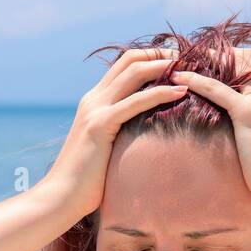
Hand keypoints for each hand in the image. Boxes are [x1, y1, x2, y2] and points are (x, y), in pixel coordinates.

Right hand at [42, 47, 187, 217]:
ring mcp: (95, 109)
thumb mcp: (106, 150)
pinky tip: (181, 92)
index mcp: (94, 102)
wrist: (61, 196)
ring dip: (164, 66)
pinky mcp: (101, 125)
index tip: (175, 62)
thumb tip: (143, 140)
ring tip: (189, 68)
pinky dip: (161, 93)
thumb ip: (120, 136)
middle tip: (187, 58)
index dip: (150, 58)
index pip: (124, 66)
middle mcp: (93, 99)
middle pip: (130, 60)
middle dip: (160, 54)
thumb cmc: (86, 181)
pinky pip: (136, 101)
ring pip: (133, 72)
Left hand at [169, 47, 250, 203]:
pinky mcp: (250, 112)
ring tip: (188, 63)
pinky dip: (195, 80)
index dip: (246, 69)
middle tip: (202, 60)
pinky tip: (178, 78)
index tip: (228, 72)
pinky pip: (217, 88)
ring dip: (210, 62)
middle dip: (226, 57)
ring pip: (235, 66)